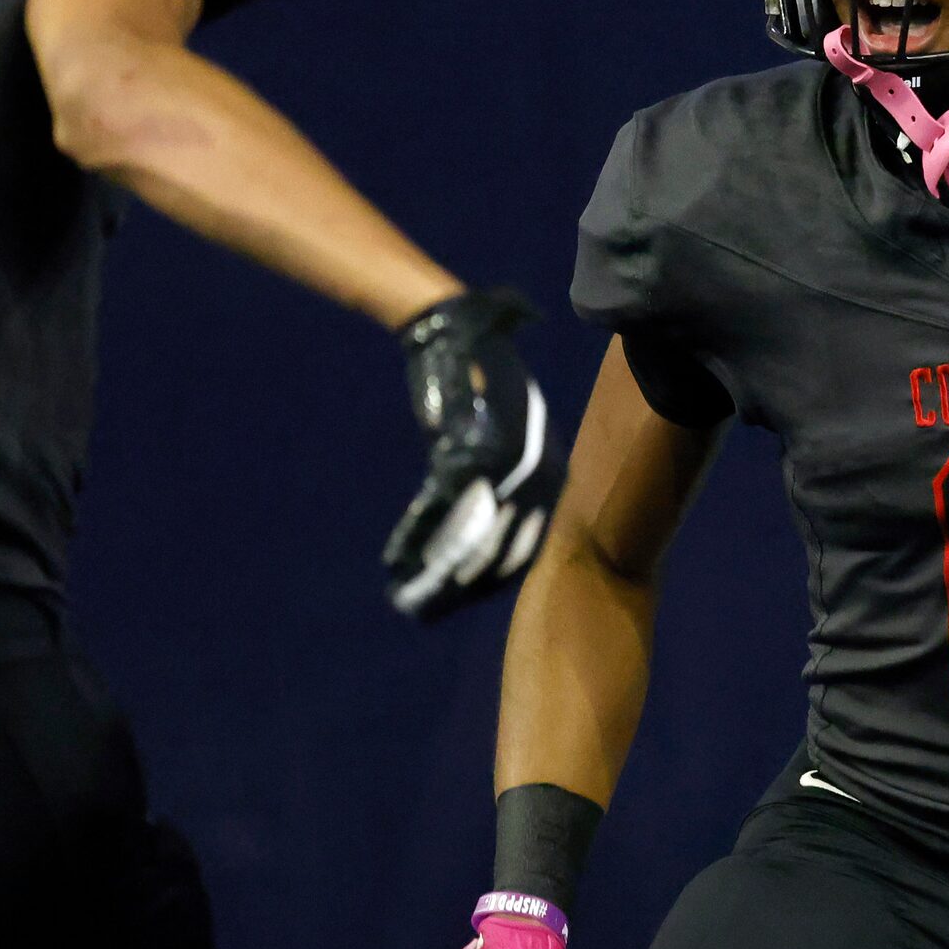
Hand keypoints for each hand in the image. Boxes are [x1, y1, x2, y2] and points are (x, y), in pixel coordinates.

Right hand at [384, 288, 565, 618]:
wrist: (459, 337)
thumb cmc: (485, 384)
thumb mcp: (518, 433)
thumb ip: (516, 479)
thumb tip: (498, 522)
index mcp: (552, 473)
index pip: (529, 545)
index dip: (492, 579)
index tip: (462, 598)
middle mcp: (535, 475)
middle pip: (498, 552)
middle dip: (461, 588)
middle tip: (429, 611)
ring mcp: (502, 467)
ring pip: (468, 540)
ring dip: (436, 575)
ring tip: (411, 599)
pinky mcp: (464, 453)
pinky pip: (437, 511)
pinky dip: (414, 537)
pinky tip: (395, 562)